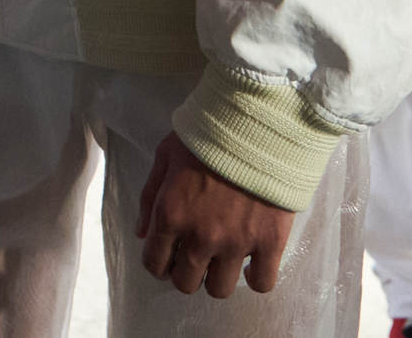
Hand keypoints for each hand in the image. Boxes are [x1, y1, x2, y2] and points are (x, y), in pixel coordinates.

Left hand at [135, 135, 295, 295]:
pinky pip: (262, 283)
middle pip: (186, 283)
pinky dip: (255, 278)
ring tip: (222, 259)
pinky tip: (251, 263)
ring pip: (220, 289)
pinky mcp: (269, 242)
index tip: (168, 258)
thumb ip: (150, 197)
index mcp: (171, 214)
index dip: (159, 264)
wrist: (257, 123)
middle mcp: (200, 236)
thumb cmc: (208, 134)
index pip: (155, 264)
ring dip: (217, 277)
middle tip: (195, 257)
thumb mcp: (166, 155)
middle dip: (186, 273)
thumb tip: (141, 234)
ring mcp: (236, 243)